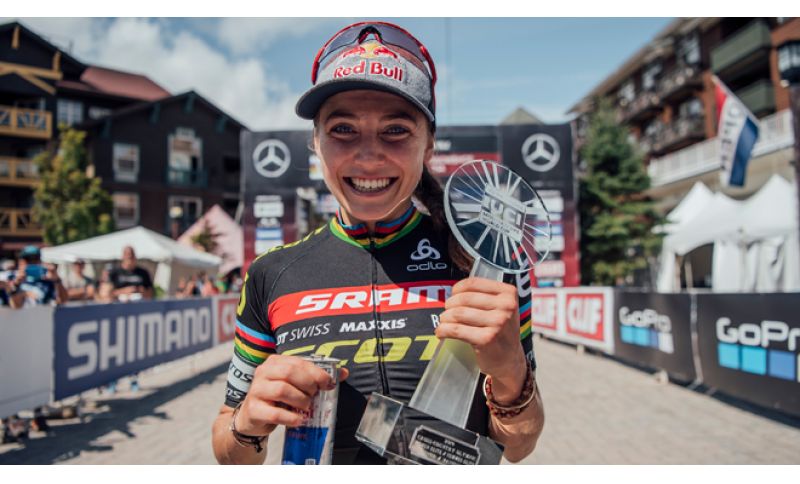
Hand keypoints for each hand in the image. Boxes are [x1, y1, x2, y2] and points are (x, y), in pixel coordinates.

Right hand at [235, 354, 348, 435]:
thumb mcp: (295, 385)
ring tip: (306, 407)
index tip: (329, 384)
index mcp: (274, 362)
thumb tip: (343, 373)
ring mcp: (256, 390)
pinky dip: (291, 418)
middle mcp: (262, 372)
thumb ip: (316, 377)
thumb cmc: (278, 399)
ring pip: (282, 390)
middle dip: (308, 384)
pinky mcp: (253, 410)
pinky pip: (275, 413)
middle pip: (289, 372)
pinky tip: (299, 420)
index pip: (298, 362)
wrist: (252, 417)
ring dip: (301, 400)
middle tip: (315, 395)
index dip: (317, 373)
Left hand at [436, 277, 527, 403]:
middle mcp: (506, 307)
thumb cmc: (501, 331)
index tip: (453, 295)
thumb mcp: (502, 308)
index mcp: (509, 294)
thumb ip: (485, 295)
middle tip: (447, 312)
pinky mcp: (486, 339)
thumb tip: (454, 291)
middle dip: (450, 304)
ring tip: (444, 322)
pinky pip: (456, 330)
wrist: (510, 360)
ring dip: (445, 318)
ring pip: (458, 313)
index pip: (474, 283)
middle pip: (464, 298)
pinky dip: (444, 330)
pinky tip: (441, 333)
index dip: (458, 288)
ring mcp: (498, 323)